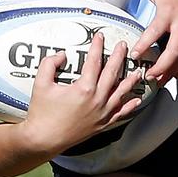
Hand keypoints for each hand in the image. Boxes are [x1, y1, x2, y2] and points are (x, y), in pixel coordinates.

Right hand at [17, 33, 145, 153]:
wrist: (43, 140)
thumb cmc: (41, 113)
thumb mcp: (41, 84)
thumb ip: (50, 64)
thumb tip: (62, 54)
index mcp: (84, 88)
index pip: (94, 62)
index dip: (98, 47)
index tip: (100, 37)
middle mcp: (97, 100)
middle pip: (112, 73)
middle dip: (118, 57)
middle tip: (122, 46)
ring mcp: (102, 113)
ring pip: (121, 93)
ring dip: (130, 80)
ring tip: (137, 71)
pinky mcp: (102, 124)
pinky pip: (120, 113)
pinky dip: (130, 106)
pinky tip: (136, 99)